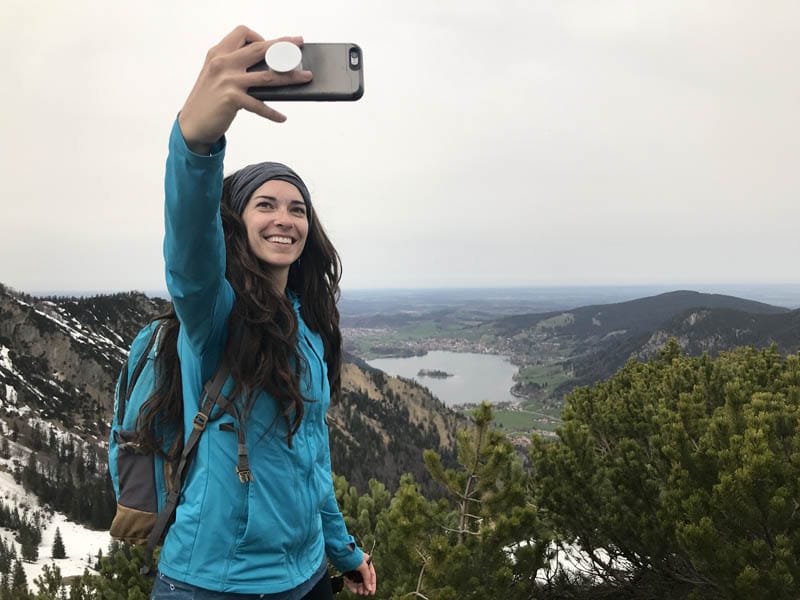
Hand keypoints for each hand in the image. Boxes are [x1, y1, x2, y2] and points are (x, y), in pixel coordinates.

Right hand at [178, 25, 312, 152]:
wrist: (192, 123)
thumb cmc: (208, 100)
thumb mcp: (217, 75)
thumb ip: (236, 66)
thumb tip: (268, 66)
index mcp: (218, 53)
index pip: (243, 33)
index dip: (260, 37)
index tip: (272, 45)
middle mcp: (223, 63)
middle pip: (260, 49)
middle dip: (283, 46)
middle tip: (299, 46)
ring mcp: (227, 80)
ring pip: (267, 75)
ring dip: (290, 77)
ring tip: (305, 78)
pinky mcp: (232, 99)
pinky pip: (259, 104)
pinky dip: (272, 112)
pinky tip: (281, 118)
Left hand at [343, 553, 375, 595]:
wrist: (340, 553)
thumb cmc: (352, 555)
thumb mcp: (363, 566)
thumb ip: (367, 577)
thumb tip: (369, 587)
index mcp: (367, 562)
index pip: (372, 575)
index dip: (372, 584)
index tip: (371, 591)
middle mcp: (361, 565)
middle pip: (364, 578)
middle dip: (365, 586)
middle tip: (365, 593)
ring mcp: (354, 569)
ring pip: (357, 580)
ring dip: (359, 587)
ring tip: (360, 592)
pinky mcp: (347, 571)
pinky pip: (351, 580)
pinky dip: (352, 585)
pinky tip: (354, 590)